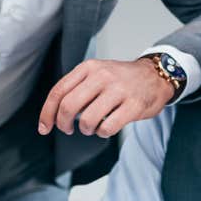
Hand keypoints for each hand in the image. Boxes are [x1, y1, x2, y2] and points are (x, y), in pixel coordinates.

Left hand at [38, 58, 174, 137]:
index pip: (58, 92)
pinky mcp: (133, 106)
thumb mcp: (97, 73)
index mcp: (89, 68)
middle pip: (68, 106)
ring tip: (92, 127)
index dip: (47, 113)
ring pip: (87, 120)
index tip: (44, 127)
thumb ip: (77, 87)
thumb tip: (54, 113)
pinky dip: (102, 133)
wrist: (156, 76)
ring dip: (86, 129)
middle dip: (63, 124)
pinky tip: (106, 128)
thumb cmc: (122, 79)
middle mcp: (102, 76)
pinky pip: (107, 128)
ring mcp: (119, 90)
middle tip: (68, 129)